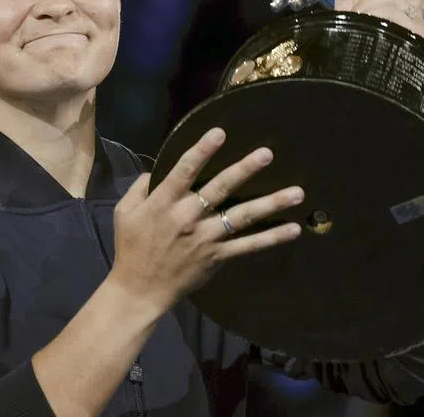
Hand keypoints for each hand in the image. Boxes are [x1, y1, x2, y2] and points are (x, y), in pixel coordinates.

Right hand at [109, 128, 303, 312]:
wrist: (140, 290)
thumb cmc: (131, 247)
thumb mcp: (125, 212)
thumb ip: (142, 187)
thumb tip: (158, 169)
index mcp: (164, 202)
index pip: (185, 170)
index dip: (202, 150)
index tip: (220, 133)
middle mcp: (188, 216)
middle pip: (220, 188)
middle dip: (244, 169)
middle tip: (267, 153)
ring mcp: (206, 238)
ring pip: (242, 216)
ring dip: (271, 203)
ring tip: (297, 192)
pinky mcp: (217, 256)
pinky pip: (249, 246)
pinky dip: (271, 238)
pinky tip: (293, 229)